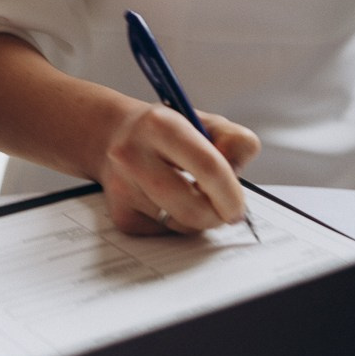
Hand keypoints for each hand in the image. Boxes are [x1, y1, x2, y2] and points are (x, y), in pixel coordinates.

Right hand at [97, 101, 260, 236]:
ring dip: (198, 219)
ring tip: (195, 195)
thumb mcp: (206, 122)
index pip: (207, 166)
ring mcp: (122, 187)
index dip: (230, 193)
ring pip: (179, 224)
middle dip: (217, 215)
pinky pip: (164, 233)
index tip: (239, 206)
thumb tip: (235, 175)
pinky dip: (177, 223)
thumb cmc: (169, 132)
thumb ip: (235, 141)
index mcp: (160, 124)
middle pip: (192, 207)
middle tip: (227, 211)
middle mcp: (134, 154)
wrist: (115, 136)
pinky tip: (170, 201)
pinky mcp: (120, 214)